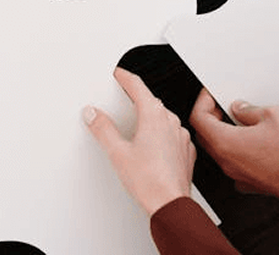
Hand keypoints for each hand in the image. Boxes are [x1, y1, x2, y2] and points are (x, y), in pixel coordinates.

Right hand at [84, 68, 195, 214]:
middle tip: (122, 99)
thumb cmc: (149, 181)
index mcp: (153, 115)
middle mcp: (170, 121)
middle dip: (135, 99)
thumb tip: (93, 114)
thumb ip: (103, 129)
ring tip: (135, 128)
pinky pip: (172, 133)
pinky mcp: (185, 150)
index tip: (118, 73)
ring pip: (162, 117)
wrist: (170, 205)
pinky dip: (161, 134)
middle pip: (150, 101)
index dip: (125, 77)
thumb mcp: (117, 152)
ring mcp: (180, 136)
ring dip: (149, 117)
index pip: (137, 85)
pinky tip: (151, 147)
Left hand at [189, 88, 278, 206]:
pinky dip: (242, 150)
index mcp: (226, 144)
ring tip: (244, 119)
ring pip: (223, 152)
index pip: (198, 119)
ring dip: (227, 134)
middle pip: (207, 136)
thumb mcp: (274, 114)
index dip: (203, 101)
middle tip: (224, 104)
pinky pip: (239, 164)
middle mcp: (229, 163)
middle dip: (212, 117)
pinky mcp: (256, 184)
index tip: (212, 93)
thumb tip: (241, 109)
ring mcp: (241, 176)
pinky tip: (256, 140)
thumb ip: (250, 110)